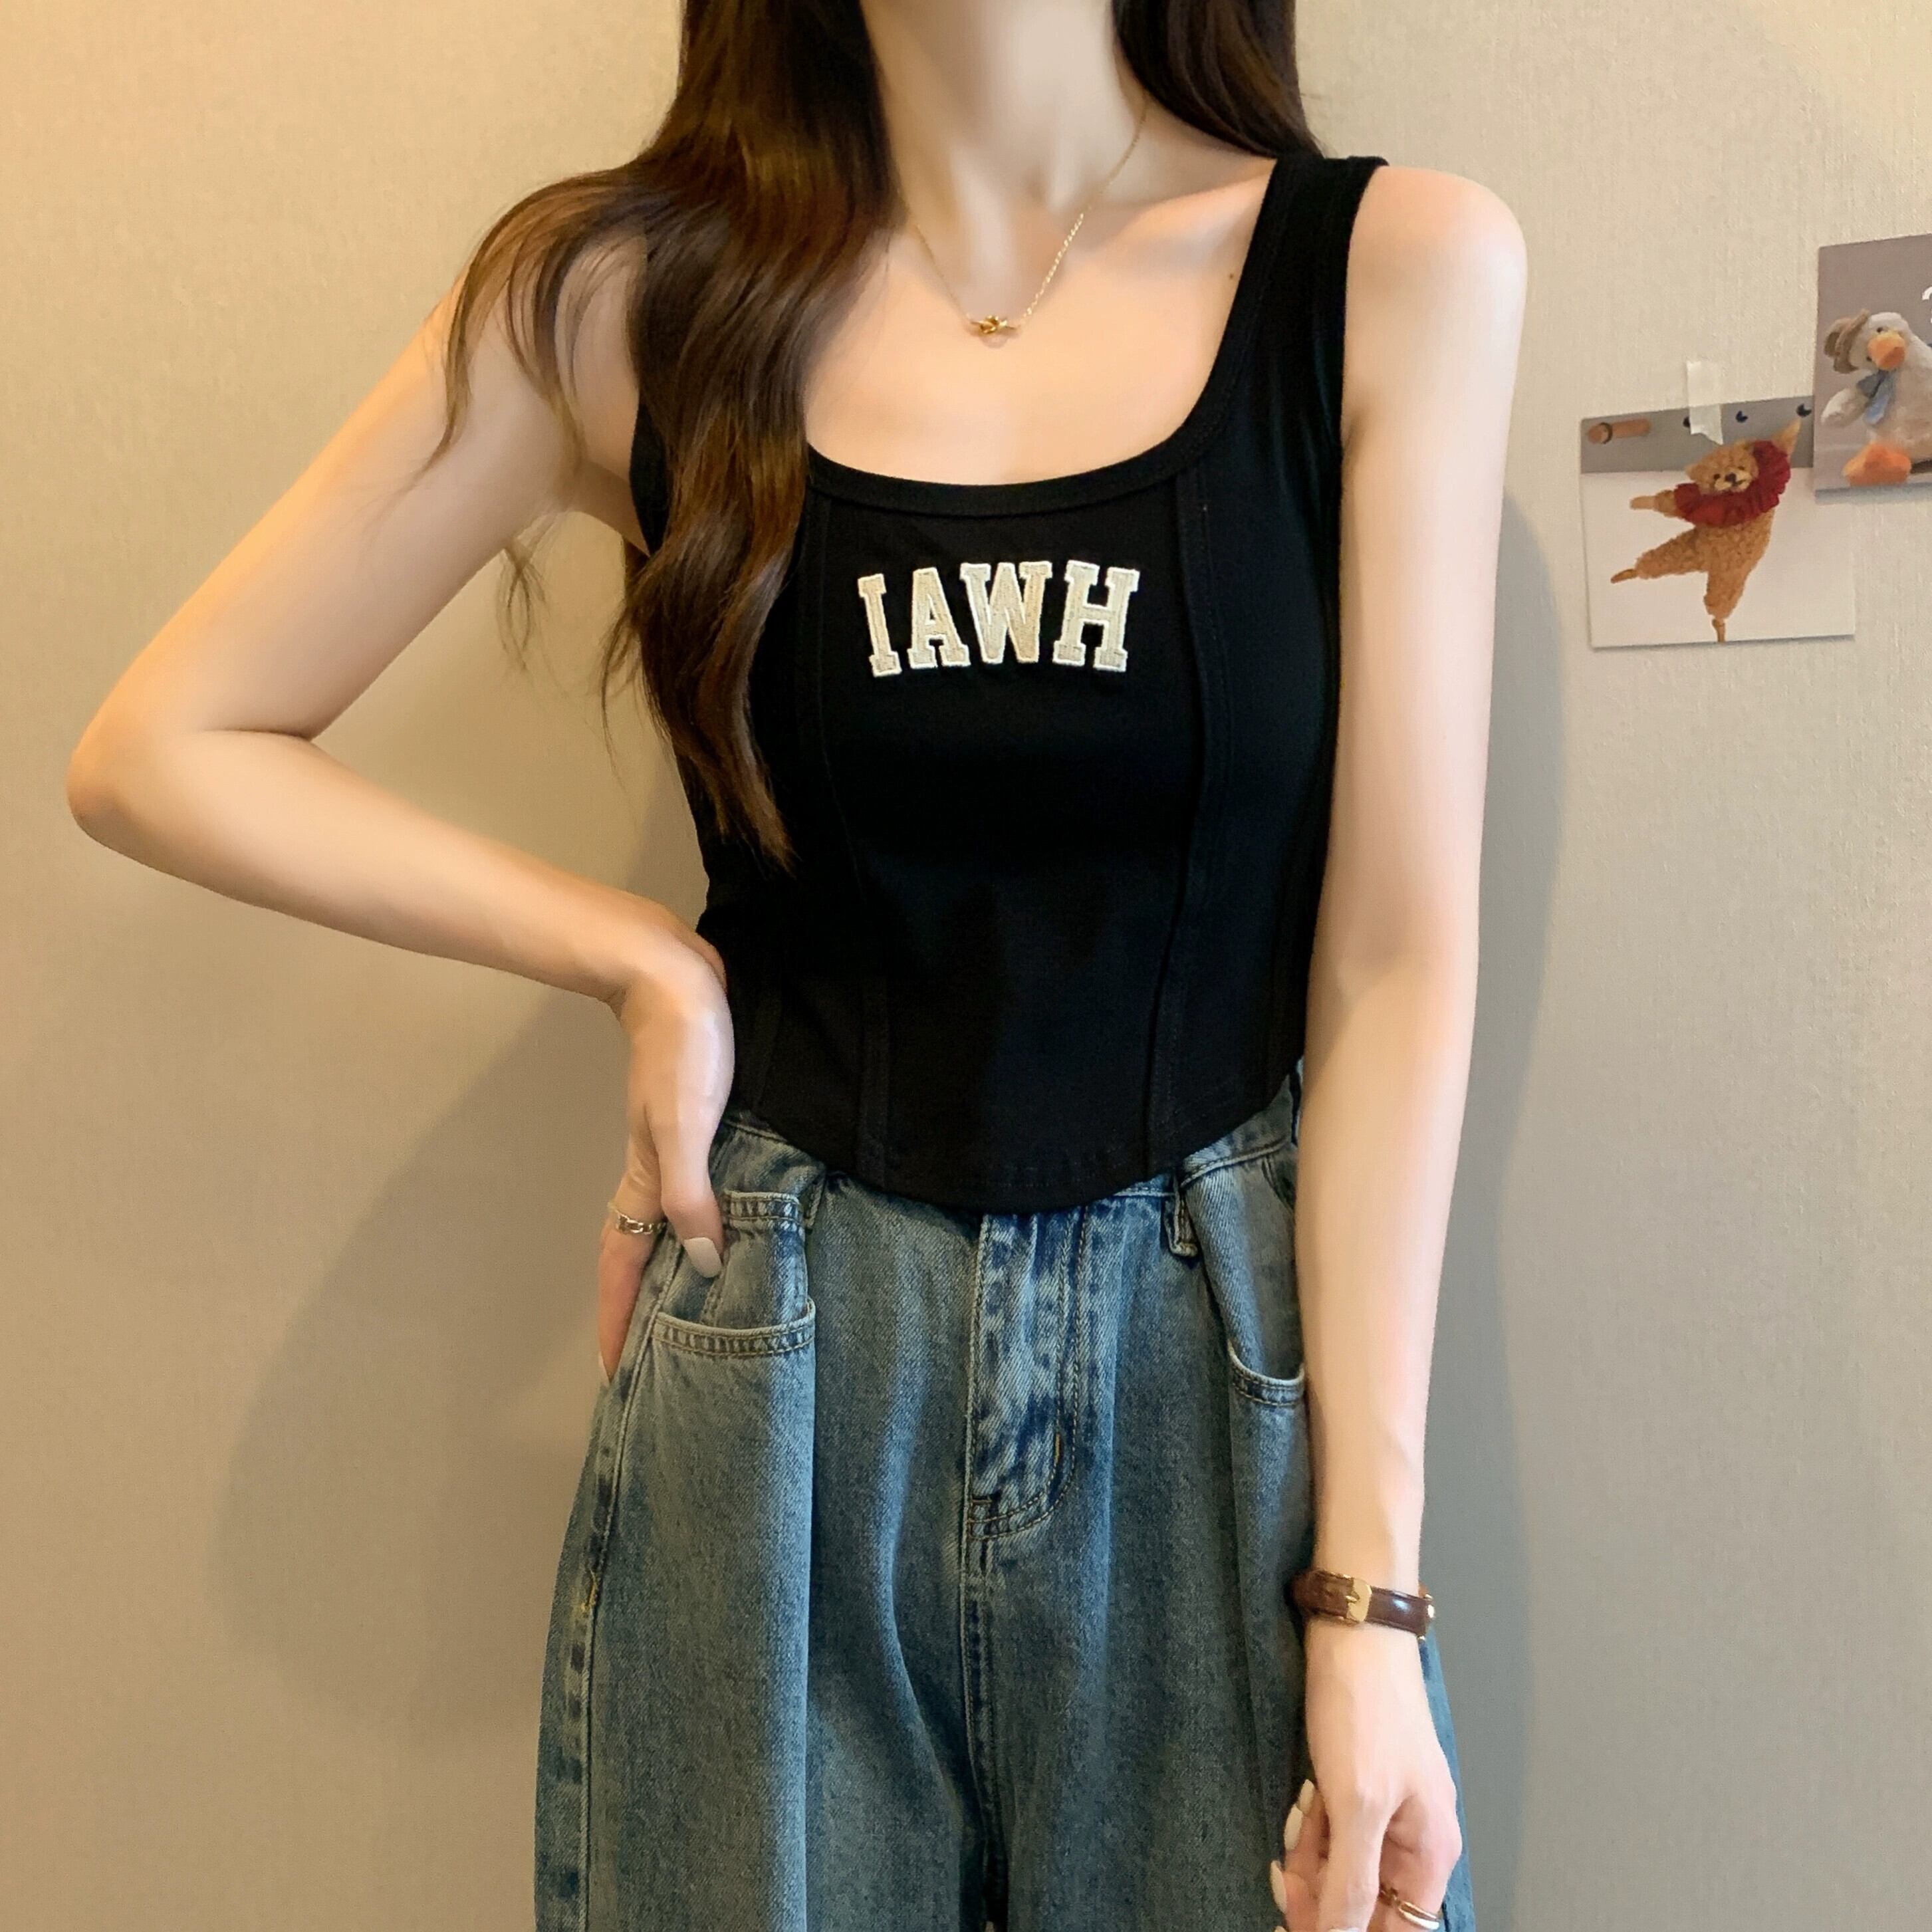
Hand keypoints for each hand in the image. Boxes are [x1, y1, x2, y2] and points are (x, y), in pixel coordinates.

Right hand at [594, 920, 734, 1383]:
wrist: (673, 971)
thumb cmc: (682, 1044)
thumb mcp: (687, 1123)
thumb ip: (692, 1193)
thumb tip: (706, 1264)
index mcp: (647, 1176)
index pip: (623, 1264)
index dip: (617, 1318)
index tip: (613, 1375)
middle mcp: (656, 1168)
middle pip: (637, 1252)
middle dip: (636, 1308)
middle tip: (650, 1364)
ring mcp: (674, 1144)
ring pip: (665, 1223)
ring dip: (669, 1267)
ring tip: (686, 1311)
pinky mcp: (699, 1119)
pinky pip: (692, 1191)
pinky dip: (699, 1220)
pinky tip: (724, 1226)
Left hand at [1269, 1619, 1460, 1931]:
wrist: (1351, 1628)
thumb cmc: (1366, 1706)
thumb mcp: (1357, 1805)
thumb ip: (1353, 1880)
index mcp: (1431, 1848)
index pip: (1401, 1926)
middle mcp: (1414, 1833)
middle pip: (1368, 1898)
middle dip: (1325, 1895)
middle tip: (1288, 1886)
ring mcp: (1384, 1805)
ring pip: (1343, 1864)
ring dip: (1312, 1860)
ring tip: (1297, 1831)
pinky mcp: (1354, 1780)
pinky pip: (1331, 1828)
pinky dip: (1310, 1828)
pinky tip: (1301, 1808)